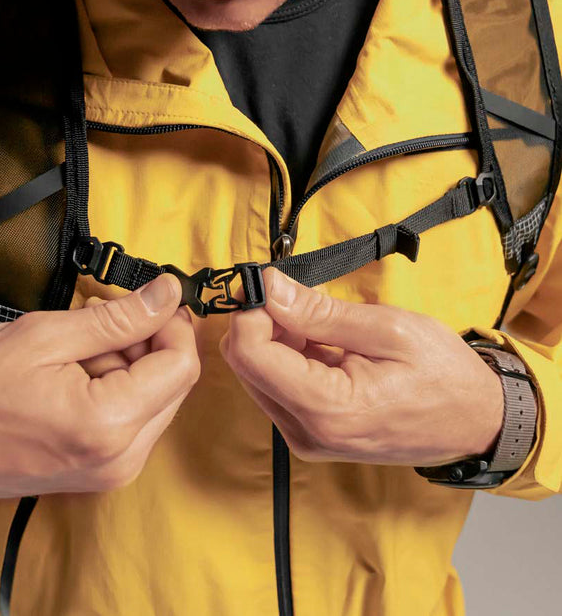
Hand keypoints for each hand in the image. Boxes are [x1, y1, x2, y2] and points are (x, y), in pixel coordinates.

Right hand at [0, 274, 199, 498]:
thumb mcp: (46, 336)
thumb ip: (119, 317)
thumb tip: (168, 294)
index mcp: (108, 424)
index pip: (181, 365)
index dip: (172, 324)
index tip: (152, 299)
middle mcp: (121, 458)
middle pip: (172, 383)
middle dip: (146, 342)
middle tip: (99, 319)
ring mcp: (113, 471)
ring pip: (155, 398)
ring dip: (128, 364)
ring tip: (75, 349)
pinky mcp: (102, 472)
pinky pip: (134, 418)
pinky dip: (117, 387)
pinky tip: (77, 373)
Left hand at [221, 268, 503, 466]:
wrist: (475, 423)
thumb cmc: (443, 374)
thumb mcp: (387, 328)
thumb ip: (319, 311)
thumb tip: (267, 287)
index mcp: (328, 409)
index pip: (249, 354)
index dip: (250, 311)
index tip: (268, 282)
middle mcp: (306, 432)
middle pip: (245, 364)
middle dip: (262, 321)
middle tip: (299, 296)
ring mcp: (305, 438)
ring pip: (255, 373)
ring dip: (276, 337)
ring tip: (320, 320)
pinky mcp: (308, 434)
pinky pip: (275, 386)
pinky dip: (287, 356)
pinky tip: (320, 341)